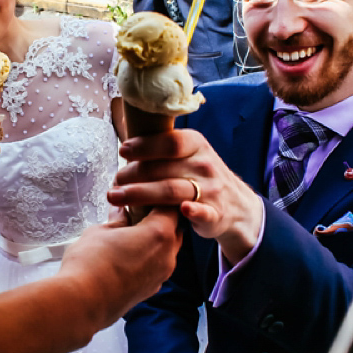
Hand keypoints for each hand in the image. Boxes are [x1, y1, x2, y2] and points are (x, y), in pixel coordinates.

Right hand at [58, 207, 180, 326]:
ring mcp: (161, 276)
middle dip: (160, 219)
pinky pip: (157, 268)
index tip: (145, 196)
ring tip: (132, 235)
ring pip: (167, 251)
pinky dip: (149, 259)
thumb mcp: (100, 231)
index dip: (158, 199)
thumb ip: (117, 221)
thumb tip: (122, 213)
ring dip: (155, 241)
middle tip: (139, 212)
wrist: (82, 304)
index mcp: (159, 234)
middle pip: (174, 230)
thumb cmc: (90, 263)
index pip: (171, 208)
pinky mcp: (150, 291)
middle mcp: (167, 256)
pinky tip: (128, 256)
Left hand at [108, 129, 263, 263]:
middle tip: (114, 181)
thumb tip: (125, 137)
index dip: (145, 146)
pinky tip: (183, 210)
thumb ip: (163, 146)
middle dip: (133, 174)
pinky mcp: (215, 214)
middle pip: (163, 169)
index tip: (123, 151)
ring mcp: (211, 190)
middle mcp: (204, 165)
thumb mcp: (189, 153)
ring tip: (116, 196)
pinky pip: (204, 212)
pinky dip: (194, 211)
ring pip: (173, 190)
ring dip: (142, 193)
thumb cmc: (200, 176)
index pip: (169, 142)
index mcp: (197, 145)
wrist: (238, 205)